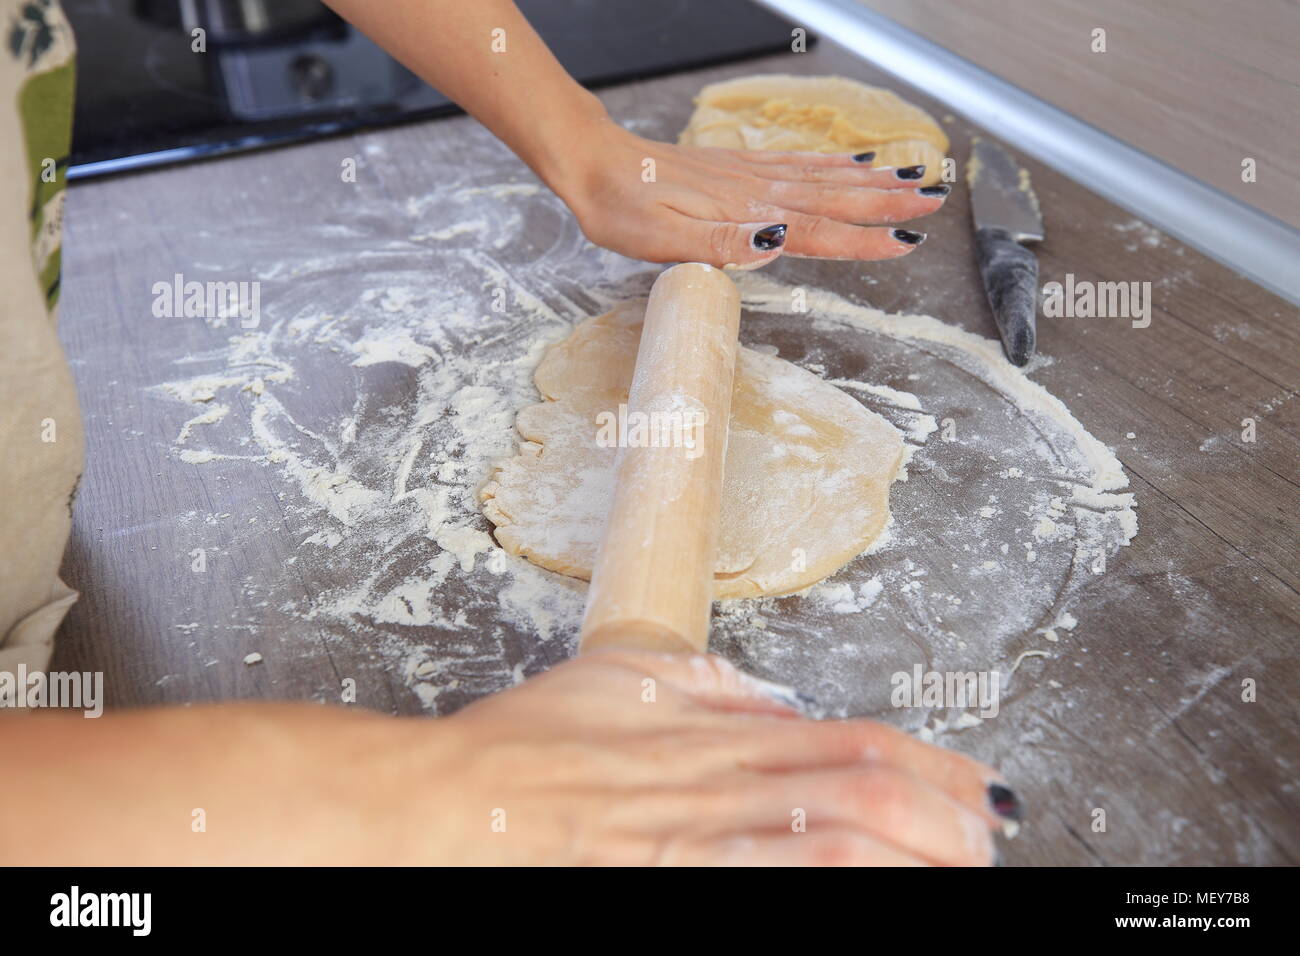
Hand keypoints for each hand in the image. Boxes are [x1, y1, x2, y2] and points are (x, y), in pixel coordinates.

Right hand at [402, 650, 1017, 864]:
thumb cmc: (532, 739)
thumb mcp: (626, 674)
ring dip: (908, 852)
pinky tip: (869, 892)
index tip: (980, 782)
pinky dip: (832, 888)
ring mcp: (700, 836)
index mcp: (717, 727)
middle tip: (993, 833)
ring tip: (962, 865)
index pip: (849, 739)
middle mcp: (722, 779)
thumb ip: (704, 678)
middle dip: (943, 813)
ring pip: (831, 841)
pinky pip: (767, 885)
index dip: (928, 761)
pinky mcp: (672, 876)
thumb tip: (769, 692)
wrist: (462, 796)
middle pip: (860, 790)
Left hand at [551, 124, 948, 269]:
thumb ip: (723, 244)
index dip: (862, 238)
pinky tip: (852, 162)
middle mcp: (755, 192)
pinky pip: (795, 163)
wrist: (591, 163)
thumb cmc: (620, 208)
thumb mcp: (662, 240)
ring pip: (822, 178)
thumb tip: (778, 245)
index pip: (816, 229)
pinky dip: (830, 164)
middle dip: (886, 202)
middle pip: (833, 197)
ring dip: (870, 182)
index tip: (906, 242)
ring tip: (913, 179)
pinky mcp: (735, 166)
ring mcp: (747, 175)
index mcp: (744, 216)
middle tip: (935, 201)